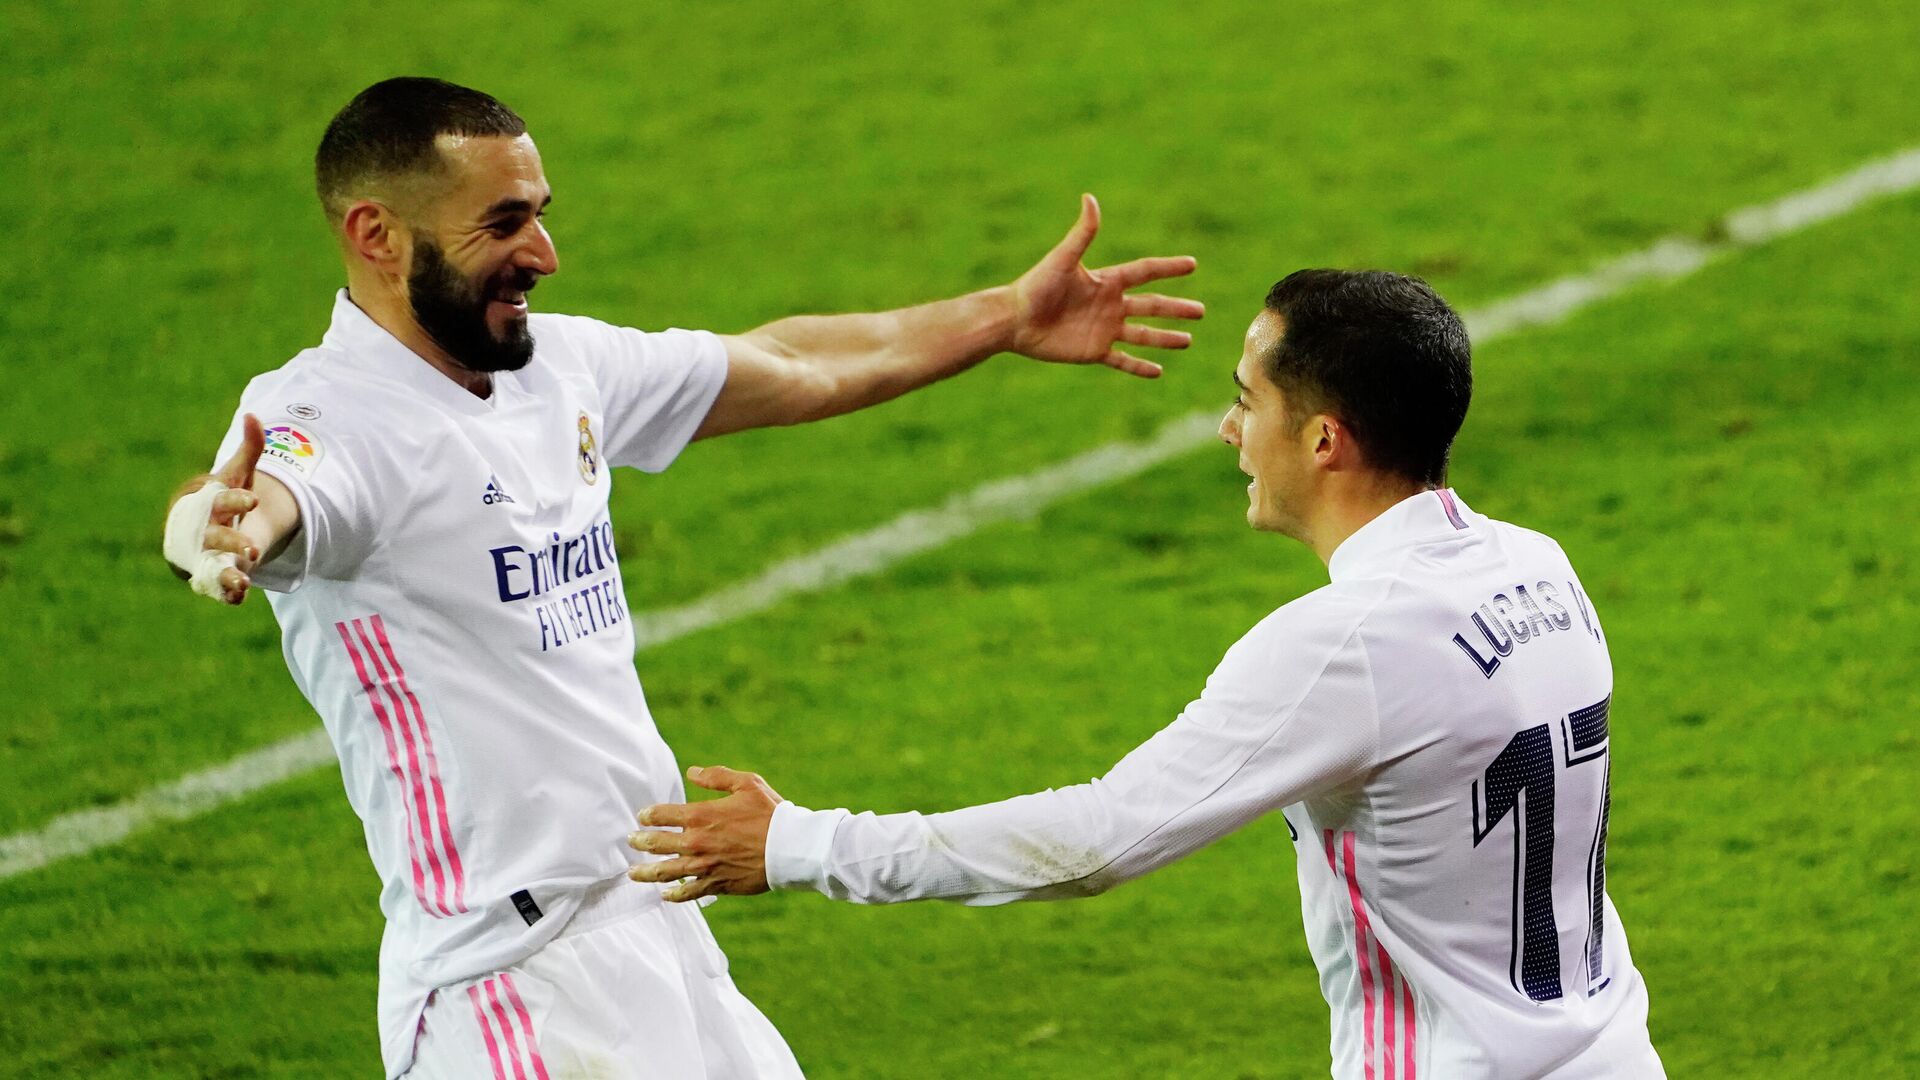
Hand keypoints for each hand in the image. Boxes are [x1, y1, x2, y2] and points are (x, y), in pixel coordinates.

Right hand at [166, 413, 265, 604]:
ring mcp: (205, 554)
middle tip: (253, 548)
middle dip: (232, 541)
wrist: (200, 526)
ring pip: (212, 565)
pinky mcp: (210, 574)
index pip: (221, 499)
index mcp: (209, 502)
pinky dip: (226, 593)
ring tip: (244, 581)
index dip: (236, 499)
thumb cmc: (220, 498)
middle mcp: (203, 530)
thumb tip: (254, 416)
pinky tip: (240, 597)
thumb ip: (249, 449)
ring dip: (227, 574)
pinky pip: (215, 587)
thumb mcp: (237, 474)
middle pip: (215, 536)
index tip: (253, 498)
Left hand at [628, 765, 783, 902]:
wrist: (790, 848)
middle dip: (641, 842)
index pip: (663, 815)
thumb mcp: (747, 783)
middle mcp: (697, 842)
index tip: (642, 816)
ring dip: (646, 872)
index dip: (648, 815)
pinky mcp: (716, 884)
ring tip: (633, 873)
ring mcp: (705, 866)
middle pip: (658, 844)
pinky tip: (664, 895)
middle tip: (631, 841)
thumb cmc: (771, 813)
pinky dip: (674, 895)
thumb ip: (717, 776)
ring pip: (666, 872)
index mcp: (702, 815)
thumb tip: (692, 772)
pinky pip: (688, 893)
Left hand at [1007, 194, 1204, 377]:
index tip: (1192, 264)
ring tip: (1188, 340)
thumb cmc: (1036, 286)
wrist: (1014, 320)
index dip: (1168, 268)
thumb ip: (1082, 233)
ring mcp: (1103, 330)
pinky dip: (1139, 366)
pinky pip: (1122, 360)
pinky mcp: (1093, 352)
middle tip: (1201, 311)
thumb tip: (1090, 198)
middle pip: (1151, 306)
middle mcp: (1110, 305)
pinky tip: (1158, 371)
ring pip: (1143, 335)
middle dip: (1176, 308)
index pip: (1145, 272)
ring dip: (1165, 338)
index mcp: (1106, 281)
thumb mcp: (1062, 259)